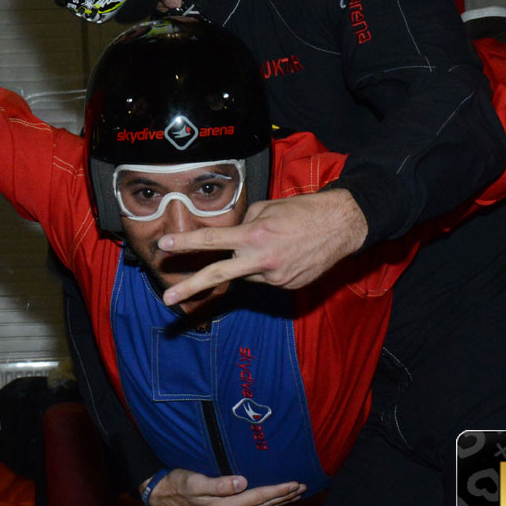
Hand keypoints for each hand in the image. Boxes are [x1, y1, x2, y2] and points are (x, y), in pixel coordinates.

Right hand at [142, 469, 305, 505]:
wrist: (159, 498)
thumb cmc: (175, 486)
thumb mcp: (194, 482)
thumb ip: (218, 484)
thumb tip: (242, 482)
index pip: (258, 497)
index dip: (278, 491)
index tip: (295, 484)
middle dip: (284, 497)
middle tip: (303, 488)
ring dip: (277, 501)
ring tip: (293, 494)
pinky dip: (264, 504)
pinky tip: (268, 500)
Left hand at [159, 189, 366, 306]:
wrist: (341, 226)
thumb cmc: (302, 211)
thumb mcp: (267, 208)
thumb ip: (243, 225)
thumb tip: (231, 238)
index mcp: (254, 235)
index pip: (212, 240)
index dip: (186, 243)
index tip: (164, 245)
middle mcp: (261, 259)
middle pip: (217, 275)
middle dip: (189, 287)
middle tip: (167, 297)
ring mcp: (275, 278)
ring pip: (247, 273)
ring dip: (250, 263)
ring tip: (278, 244)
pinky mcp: (287, 287)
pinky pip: (266, 278)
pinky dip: (269, 267)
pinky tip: (287, 255)